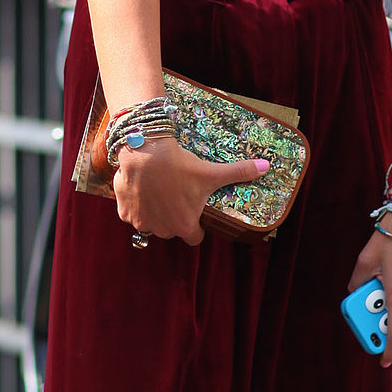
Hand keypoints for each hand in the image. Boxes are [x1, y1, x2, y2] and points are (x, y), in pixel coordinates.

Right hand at [113, 137, 268, 244]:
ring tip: (159, 192)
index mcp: (184, 226)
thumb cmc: (181, 166)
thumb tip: (266, 167)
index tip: (196, 212)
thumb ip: (239, 172)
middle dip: (174, 217)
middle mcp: (162, 230)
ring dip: (154, 213)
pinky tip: (141, 190)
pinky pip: (131, 214)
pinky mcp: (124, 212)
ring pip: (150, 223)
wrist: (145, 153)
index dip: (196, 227)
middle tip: (177, 196)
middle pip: (171, 230)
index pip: (194, 238)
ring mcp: (141, 222)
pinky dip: (135, 205)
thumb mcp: (212, 172)